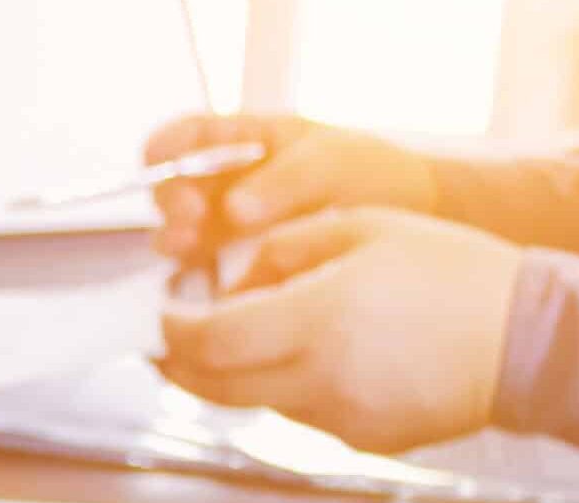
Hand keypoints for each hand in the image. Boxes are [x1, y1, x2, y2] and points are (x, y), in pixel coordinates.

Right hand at [145, 114, 436, 260]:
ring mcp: (228, 233)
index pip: (188, 137)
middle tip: (188, 221)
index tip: (161, 162)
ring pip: (180, 236)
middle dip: (172, 204)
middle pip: (173, 190)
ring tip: (188, 253)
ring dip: (176, 244)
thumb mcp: (334, 164)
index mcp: (246, 143)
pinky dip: (196, 283)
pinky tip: (206, 288)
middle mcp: (226, 187)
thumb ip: (284, 180)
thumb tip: (232, 208)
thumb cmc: (375, 179)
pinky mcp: (235, 274)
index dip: (166, 148)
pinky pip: (201, 277)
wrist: (416, 231)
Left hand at [157, 208, 522, 452]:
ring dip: (237, 374)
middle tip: (171, 340)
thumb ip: (281, 253)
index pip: (207, 342)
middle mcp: (320, 378)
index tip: (164, 312)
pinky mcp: (361, 442)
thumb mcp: (363, 228)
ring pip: (256, 402)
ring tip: (252, 335)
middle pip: (214, 387)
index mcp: (316, 319)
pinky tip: (316, 357)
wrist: (532, 340)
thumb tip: (230, 283)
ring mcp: (339, 418)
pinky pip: (302, 416)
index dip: (172, 329)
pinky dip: (288, 389)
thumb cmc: (457, 273)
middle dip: (180, 364)